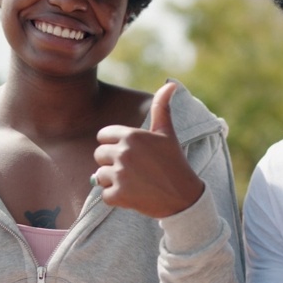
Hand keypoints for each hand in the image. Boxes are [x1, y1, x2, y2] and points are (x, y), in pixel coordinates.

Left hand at [93, 82, 204, 217]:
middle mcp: (123, 153)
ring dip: (113, 181)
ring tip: (134, 182)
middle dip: (112, 162)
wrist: (184, 197)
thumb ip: (162, 107)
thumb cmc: (175, 162)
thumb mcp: (167, 133)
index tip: (130, 153)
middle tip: (134, 170)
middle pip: (99, 155)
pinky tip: (133, 195)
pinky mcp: (119, 195)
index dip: (114, 145)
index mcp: (131, 135)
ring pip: (100, 175)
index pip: (103, 136)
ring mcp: (120, 174)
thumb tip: (171, 83)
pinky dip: (116, 198)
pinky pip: (104, 195)